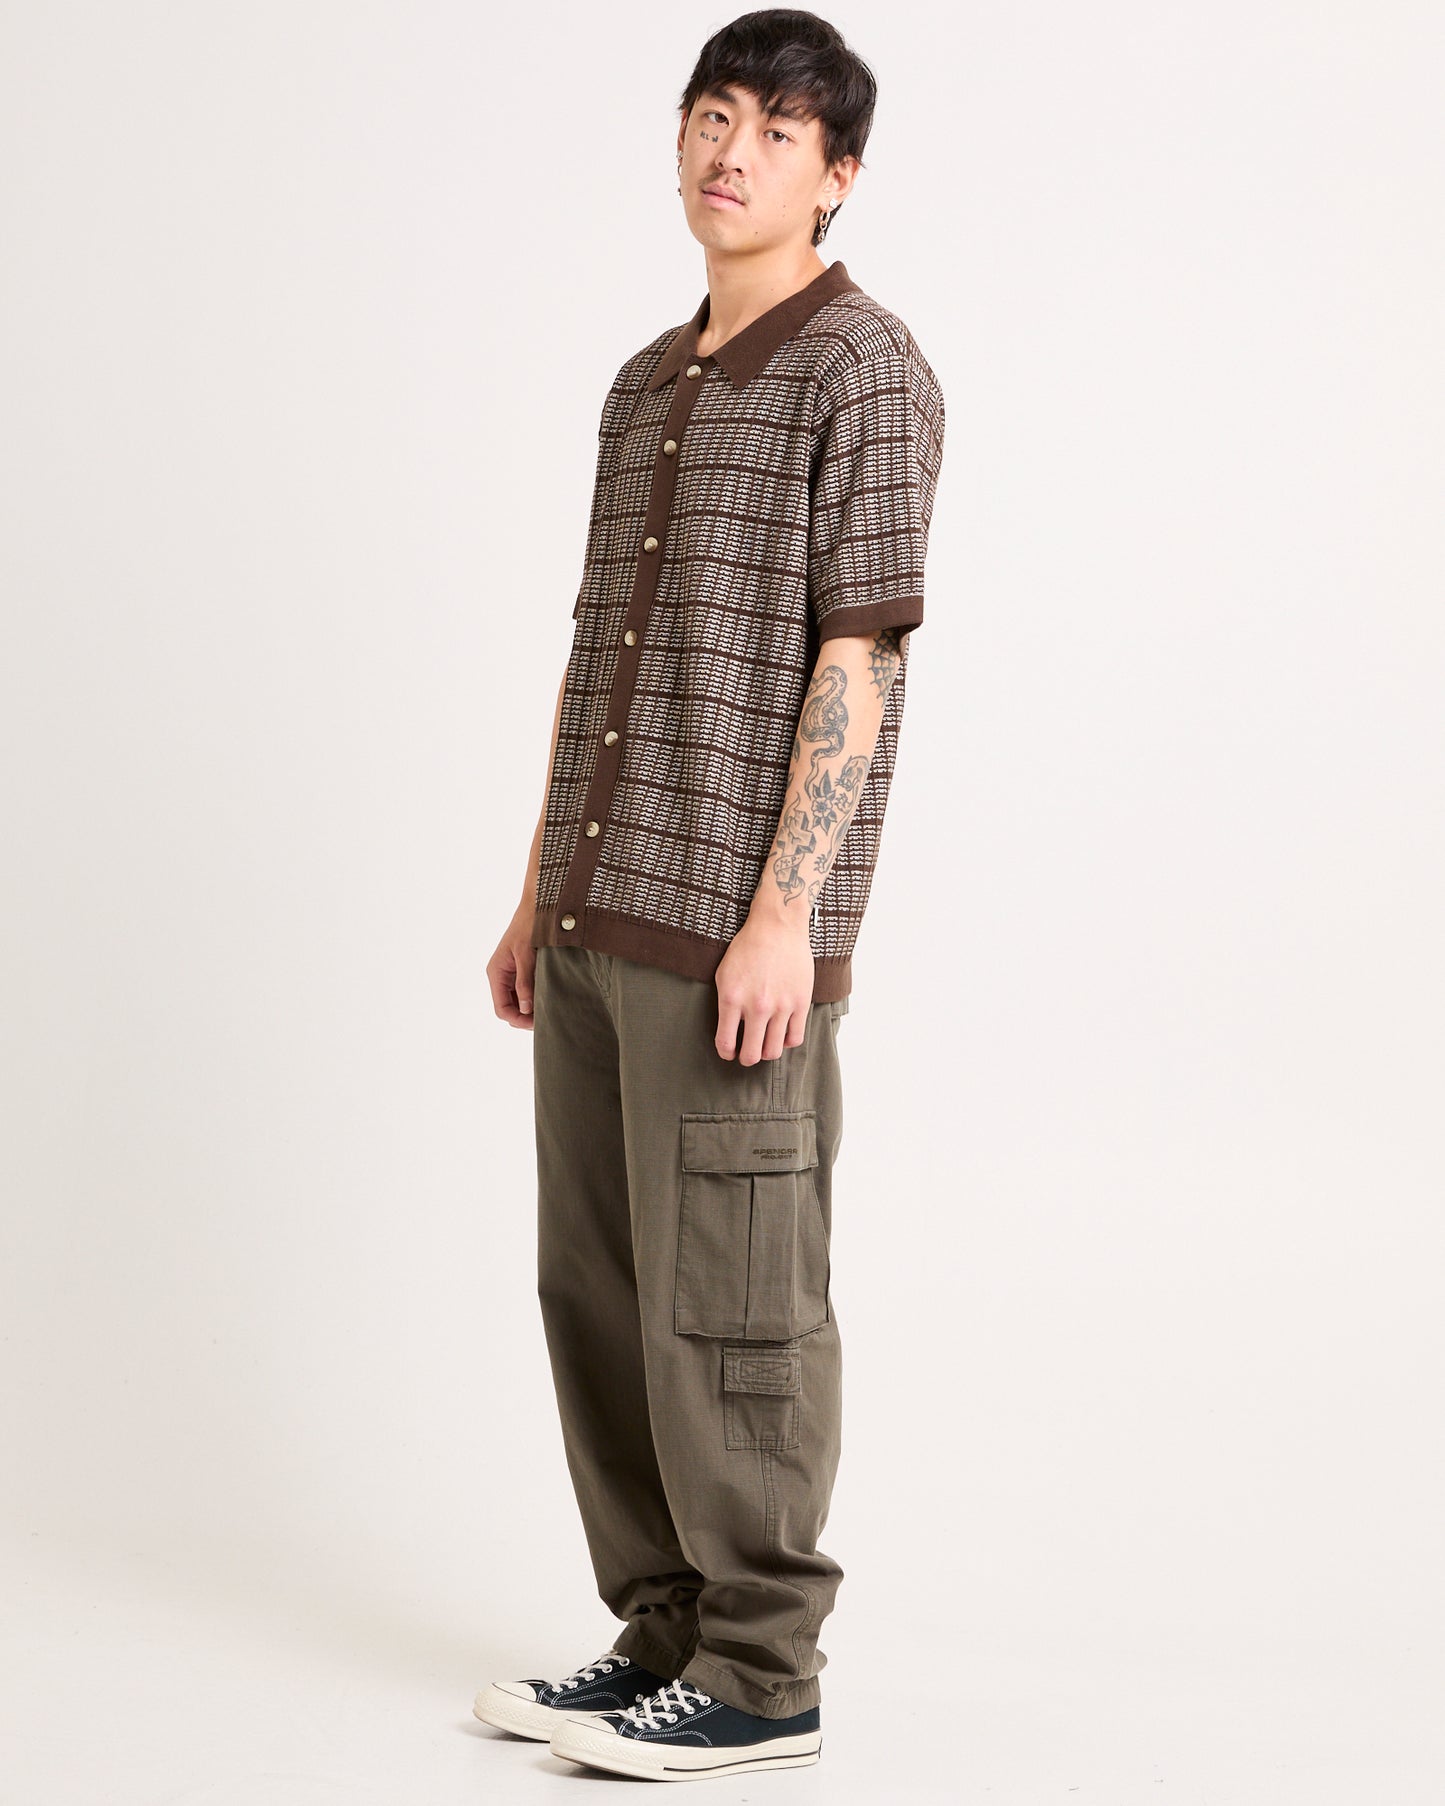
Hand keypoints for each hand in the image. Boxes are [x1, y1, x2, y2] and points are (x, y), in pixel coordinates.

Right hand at [488, 902, 538, 1028]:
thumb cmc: (530, 926)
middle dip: (525, 1017)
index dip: (518, 1019)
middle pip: (509, 1008)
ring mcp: (510, 973)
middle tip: (547, 1019)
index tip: (537, 1023)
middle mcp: (501, 975)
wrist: (538, 906)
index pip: (502, 1009)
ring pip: (517, 1001)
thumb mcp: (527, 955)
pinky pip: (524, 991)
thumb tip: (527, 1009)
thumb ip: (525, 982)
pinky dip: (535, 997)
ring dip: (531, 1008)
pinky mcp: (521, 969)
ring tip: (550, 1010)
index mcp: (496, 973)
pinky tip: (549, 998)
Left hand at [713, 905, 814, 1063]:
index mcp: (732, 999)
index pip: (726, 1043)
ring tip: (764, 1045)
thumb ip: (725, 1005)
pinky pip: (795, 1038)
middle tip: (746, 1054)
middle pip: (751, 1055)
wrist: (777, 927)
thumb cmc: (747, 948)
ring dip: (766, 1052)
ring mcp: (781, 1006)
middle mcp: (756, 1006)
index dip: (726, 1053)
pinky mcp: (801, 1003)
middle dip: (746, 1059)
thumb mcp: (723, 974)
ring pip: (774, 1051)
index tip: (728, 1053)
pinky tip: (781, 1033)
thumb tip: (729, 1032)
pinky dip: (786, 1042)